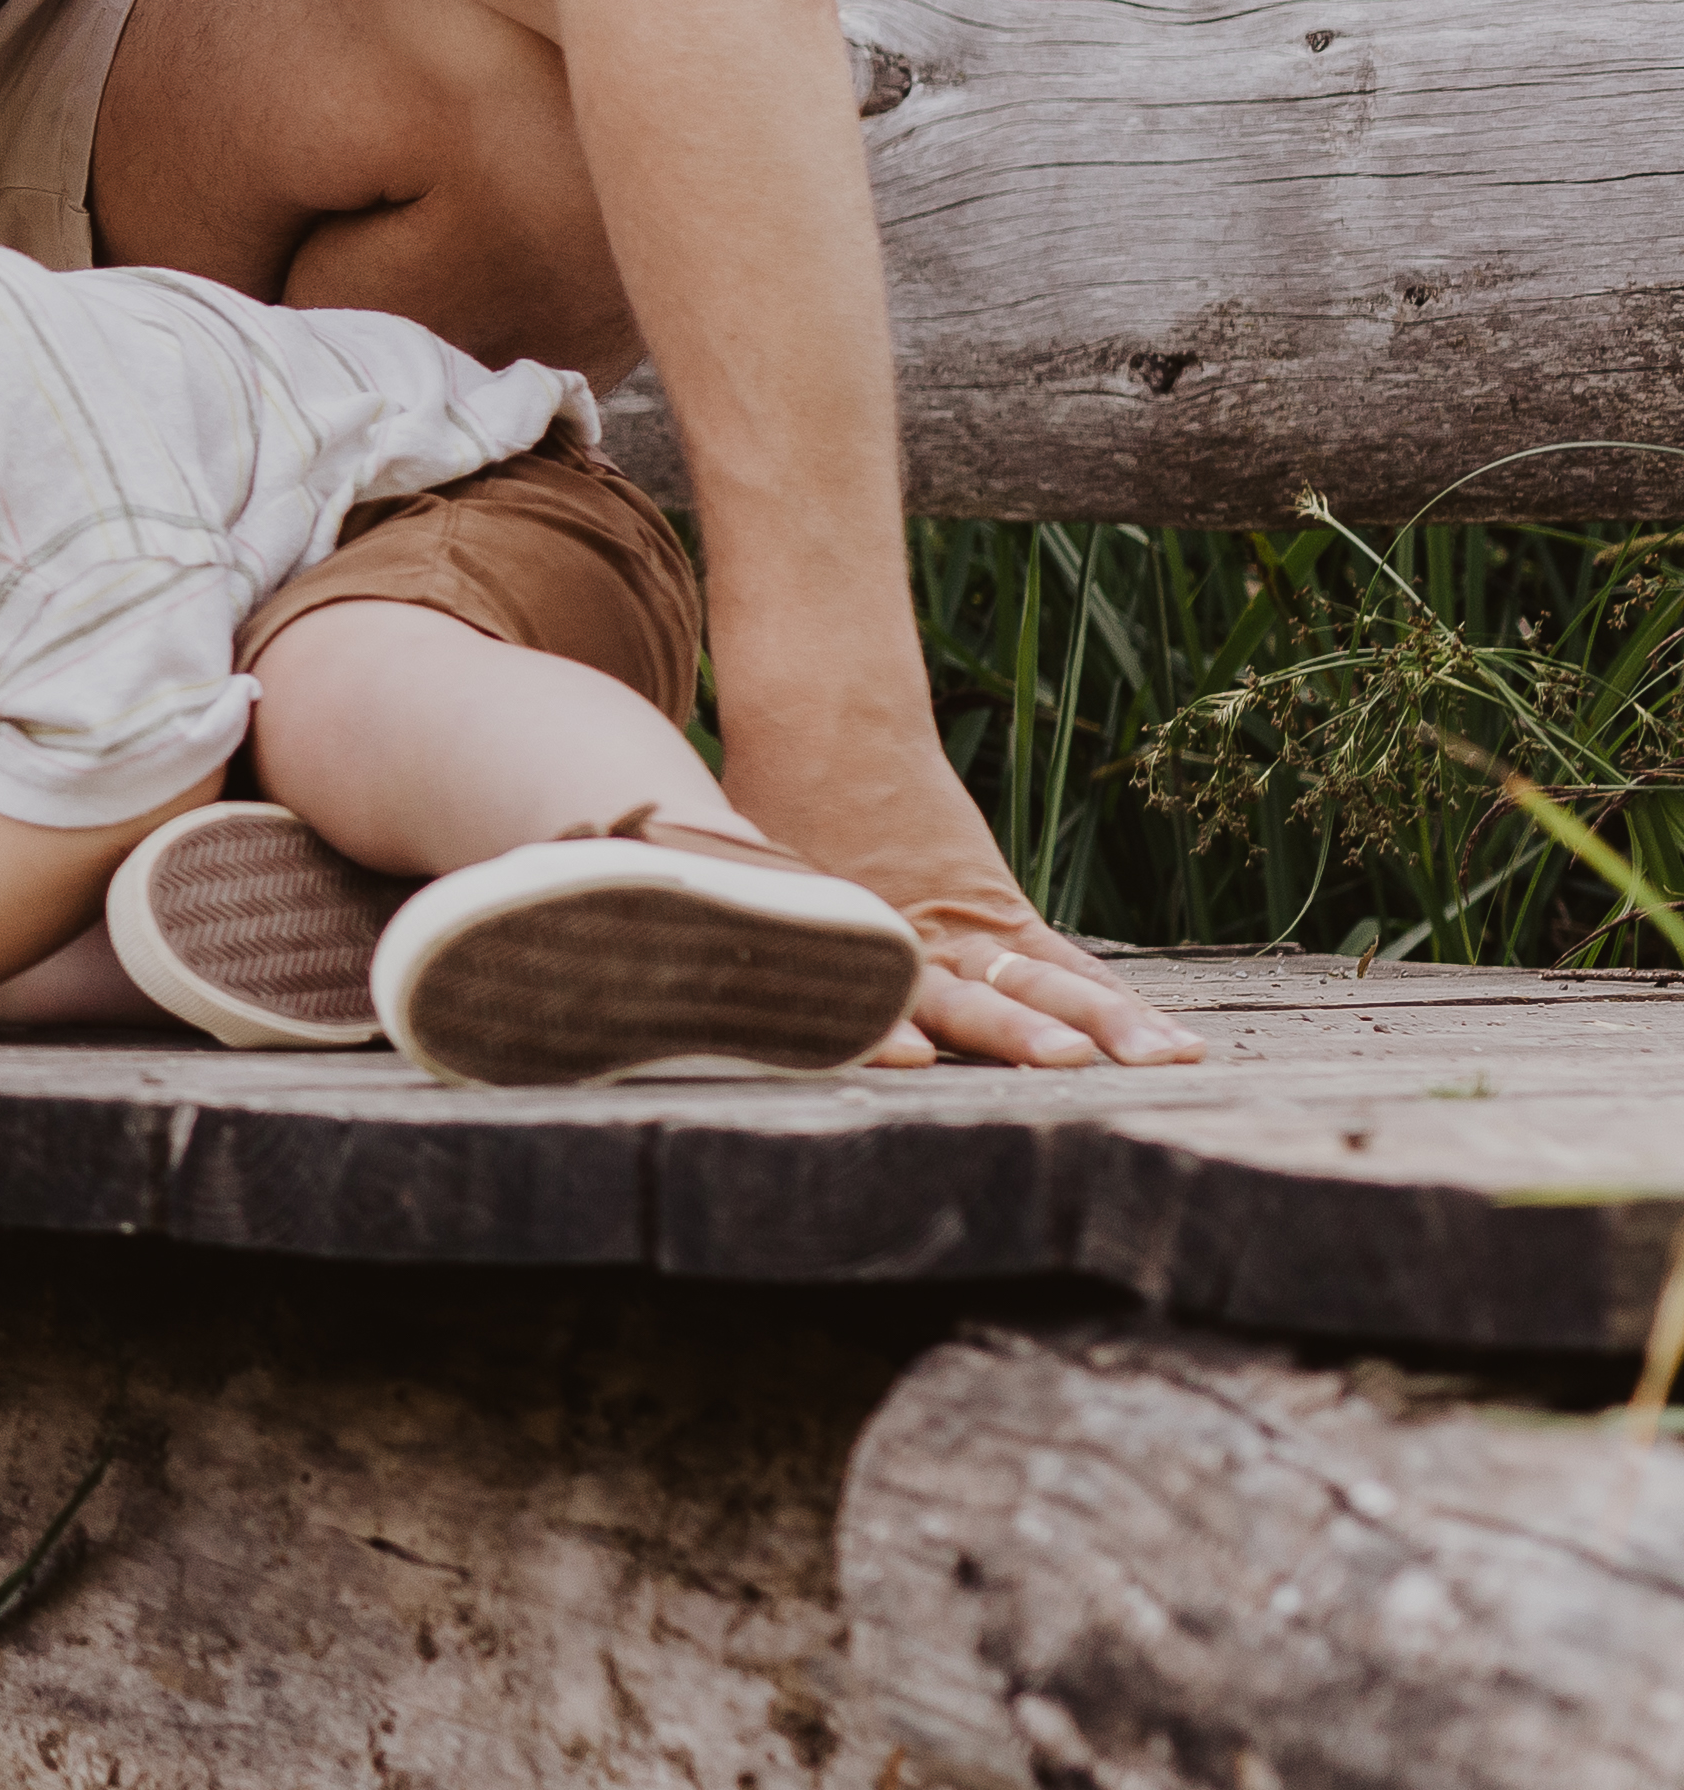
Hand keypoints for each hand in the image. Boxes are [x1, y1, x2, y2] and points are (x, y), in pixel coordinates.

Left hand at [719, 707, 1202, 1070]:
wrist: (822, 721)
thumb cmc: (761, 808)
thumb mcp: (732, 865)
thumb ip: (717, 918)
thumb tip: (624, 971)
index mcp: (848, 920)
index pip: (872, 977)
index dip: (886, 1018)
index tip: (908, 1056)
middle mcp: (918, 928)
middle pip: (977, 985)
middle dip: (1020, 1031)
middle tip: (1067, 1069)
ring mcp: (970, 919)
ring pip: (1046, 977)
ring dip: (1102, 1022)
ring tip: (1165, 1060)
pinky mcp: (998, 908)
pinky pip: (1064, 960)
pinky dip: (1110, 1000)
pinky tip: (1163, 1041)